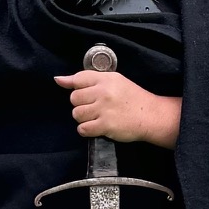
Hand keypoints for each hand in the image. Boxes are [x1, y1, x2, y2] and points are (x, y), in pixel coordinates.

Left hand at [57, 69, 183, 148]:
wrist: (151, 116)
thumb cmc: (132, 98)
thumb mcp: (114, 81)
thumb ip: (88, 79)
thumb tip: (58, 79)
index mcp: (106, 79)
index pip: (78, 79)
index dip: (75, 88)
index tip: (82, 94)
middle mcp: (104, 92)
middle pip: (74, 98)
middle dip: (81, 104)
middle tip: (94, 107)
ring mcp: (104, 109)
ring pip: (77, 114)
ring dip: (83, 118)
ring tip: (96, 117)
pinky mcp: (106, 125)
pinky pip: (83, 129)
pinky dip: (86, 130)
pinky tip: (96, 127)